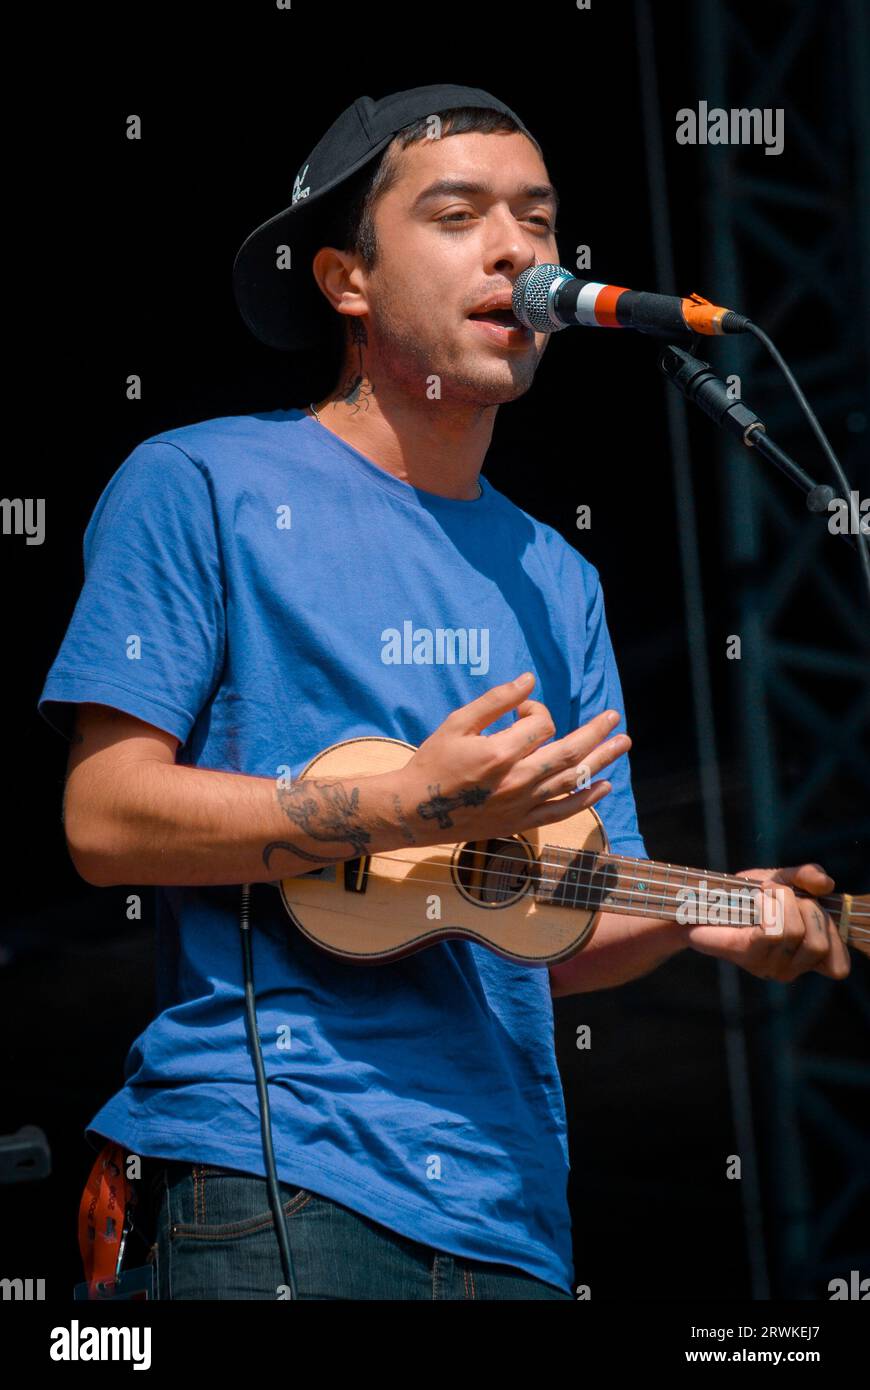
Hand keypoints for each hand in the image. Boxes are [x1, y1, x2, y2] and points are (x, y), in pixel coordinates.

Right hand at [394, 672, 630, 848]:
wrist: (415, 811)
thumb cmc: (433, 762)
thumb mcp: (457, 723)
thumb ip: (495, 701)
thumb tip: (529, 680)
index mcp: (499, 753)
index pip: (540, 725)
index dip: (537, 710)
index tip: (522, 710)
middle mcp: (516, 781)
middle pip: (569, 753)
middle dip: (595, 733)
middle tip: (614, 717)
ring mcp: (521, 805)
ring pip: (572, 781)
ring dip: (601, 761)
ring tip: (622, 744)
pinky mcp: (520, 823)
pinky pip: (561, 812)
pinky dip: (586, 800)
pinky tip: (605, 786)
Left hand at [684, 863, 850, 980]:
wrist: (703, 897)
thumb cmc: (748, 893)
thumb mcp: (783, 878)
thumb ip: (807, 876)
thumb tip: (826, 883)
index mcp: (806, 959)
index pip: (838, 968)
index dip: (833, 940)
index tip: (812, 912)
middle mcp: (788, 970)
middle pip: (817, 942)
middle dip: (800, 906)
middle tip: (777, 894)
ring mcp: (766, 966)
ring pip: (791, 932)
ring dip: (780, 902)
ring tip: (762, 896)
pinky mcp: (743, 954)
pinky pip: (770, 932)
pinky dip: (766, 907)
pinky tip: (754, 900)